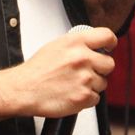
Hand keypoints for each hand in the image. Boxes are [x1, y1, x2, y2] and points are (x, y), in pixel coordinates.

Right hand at [2, 27, 116, 117]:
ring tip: (72, 84)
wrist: (23, 89)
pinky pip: (95, 98)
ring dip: (91, 85)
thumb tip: (94, 47)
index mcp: (75, 42)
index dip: (110, 43)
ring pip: (103, 83)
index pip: (107, 36)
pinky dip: (85, 98)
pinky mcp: (84, 96)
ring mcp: (85, 78)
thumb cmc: (37, 70)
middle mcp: (82, 58)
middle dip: (100, 69)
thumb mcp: (56, 46)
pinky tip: (71, 93)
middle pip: (109, 64)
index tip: (108, 48)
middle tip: (85, 72)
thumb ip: (77, 45)